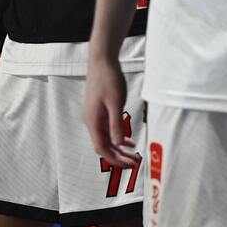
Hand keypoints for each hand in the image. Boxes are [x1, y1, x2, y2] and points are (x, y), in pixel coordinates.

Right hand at [84, 55, 139, 169]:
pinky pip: (107, 130)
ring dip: (119, 148)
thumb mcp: (115, 103)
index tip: (129, 164)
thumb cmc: (108, 80)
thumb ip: (116, 124)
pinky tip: (128, 140)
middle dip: (118, 156)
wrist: (101, 62)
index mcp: (93, 121)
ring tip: (133, 154)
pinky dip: (117, 137)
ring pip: (106, 139)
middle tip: (134, 162)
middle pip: (103, 146)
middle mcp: (91, 121)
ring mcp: (95, 116)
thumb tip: (118, 144)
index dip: (114, 159)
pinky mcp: (99, 111)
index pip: (102, 148)